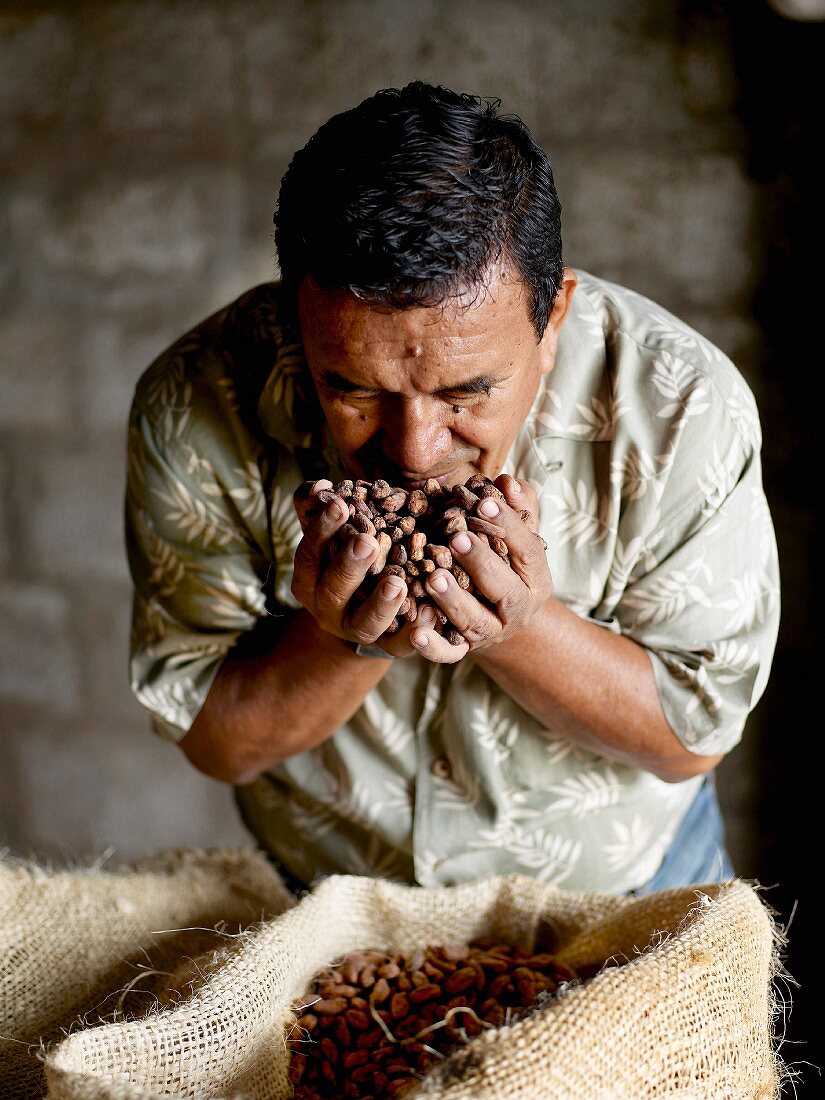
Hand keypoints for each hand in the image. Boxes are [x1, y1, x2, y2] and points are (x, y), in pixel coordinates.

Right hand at [292, 480, 426, 653]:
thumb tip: (320, 486)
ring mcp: (358, 630)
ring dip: (381, 604)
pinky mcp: (390, 646)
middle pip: (333, 590)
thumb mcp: (334, 533)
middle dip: (349, 566)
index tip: (340, 503)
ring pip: (365, 624)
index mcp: (311, 579)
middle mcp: (329, 608)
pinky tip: (430, 612)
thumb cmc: (350, 560)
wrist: (365, 616)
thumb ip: (321, 507)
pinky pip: (401, 645)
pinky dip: (415, 633)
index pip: (309, 554)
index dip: (321, 530)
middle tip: (367, 542)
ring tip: (398, 582)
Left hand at [407, 474, 552, 663]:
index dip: (507, 526)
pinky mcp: (465, 649)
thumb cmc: (505, 563)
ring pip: (474, 621)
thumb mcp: (516, 536)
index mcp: (535, 578)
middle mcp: (518, 609)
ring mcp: (491, 632)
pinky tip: (415, 632)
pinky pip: (449, 654)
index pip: (527, 550)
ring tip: (432, 578)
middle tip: (456, 539)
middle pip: (504, 590)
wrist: (500, 618)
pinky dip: (432, 647)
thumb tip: (507, 482)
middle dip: (481, 563)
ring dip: (453, 600)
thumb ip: (516, 508)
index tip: (482, 502)